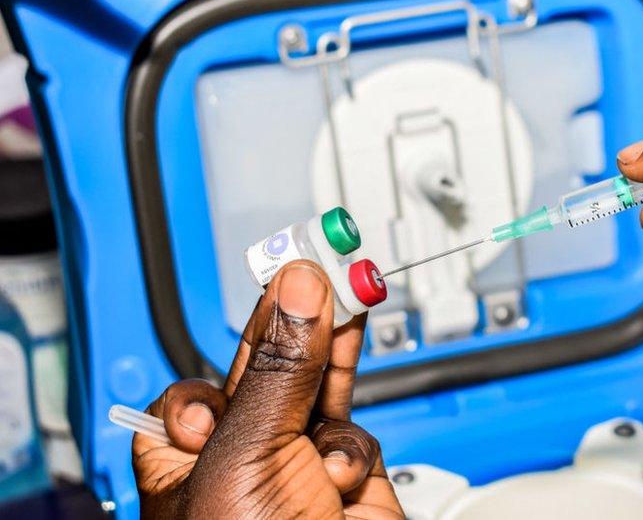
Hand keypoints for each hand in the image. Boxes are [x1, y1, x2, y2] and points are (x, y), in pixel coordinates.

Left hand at [132, 260, 403, 518]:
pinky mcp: (345, 479)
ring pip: (320, 392)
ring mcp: (295, 467)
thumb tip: (299, 293)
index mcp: (184, 459)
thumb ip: (279, 372)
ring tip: (354, 298)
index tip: (284, 278)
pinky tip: (338, 473)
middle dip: (301, 323)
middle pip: (272, 372)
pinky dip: (353, 452)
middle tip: (328, 265)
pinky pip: (355, 438)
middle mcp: (238, 458)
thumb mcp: (247, 454)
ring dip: (336, 354)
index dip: (246, 333)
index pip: (209, 374)